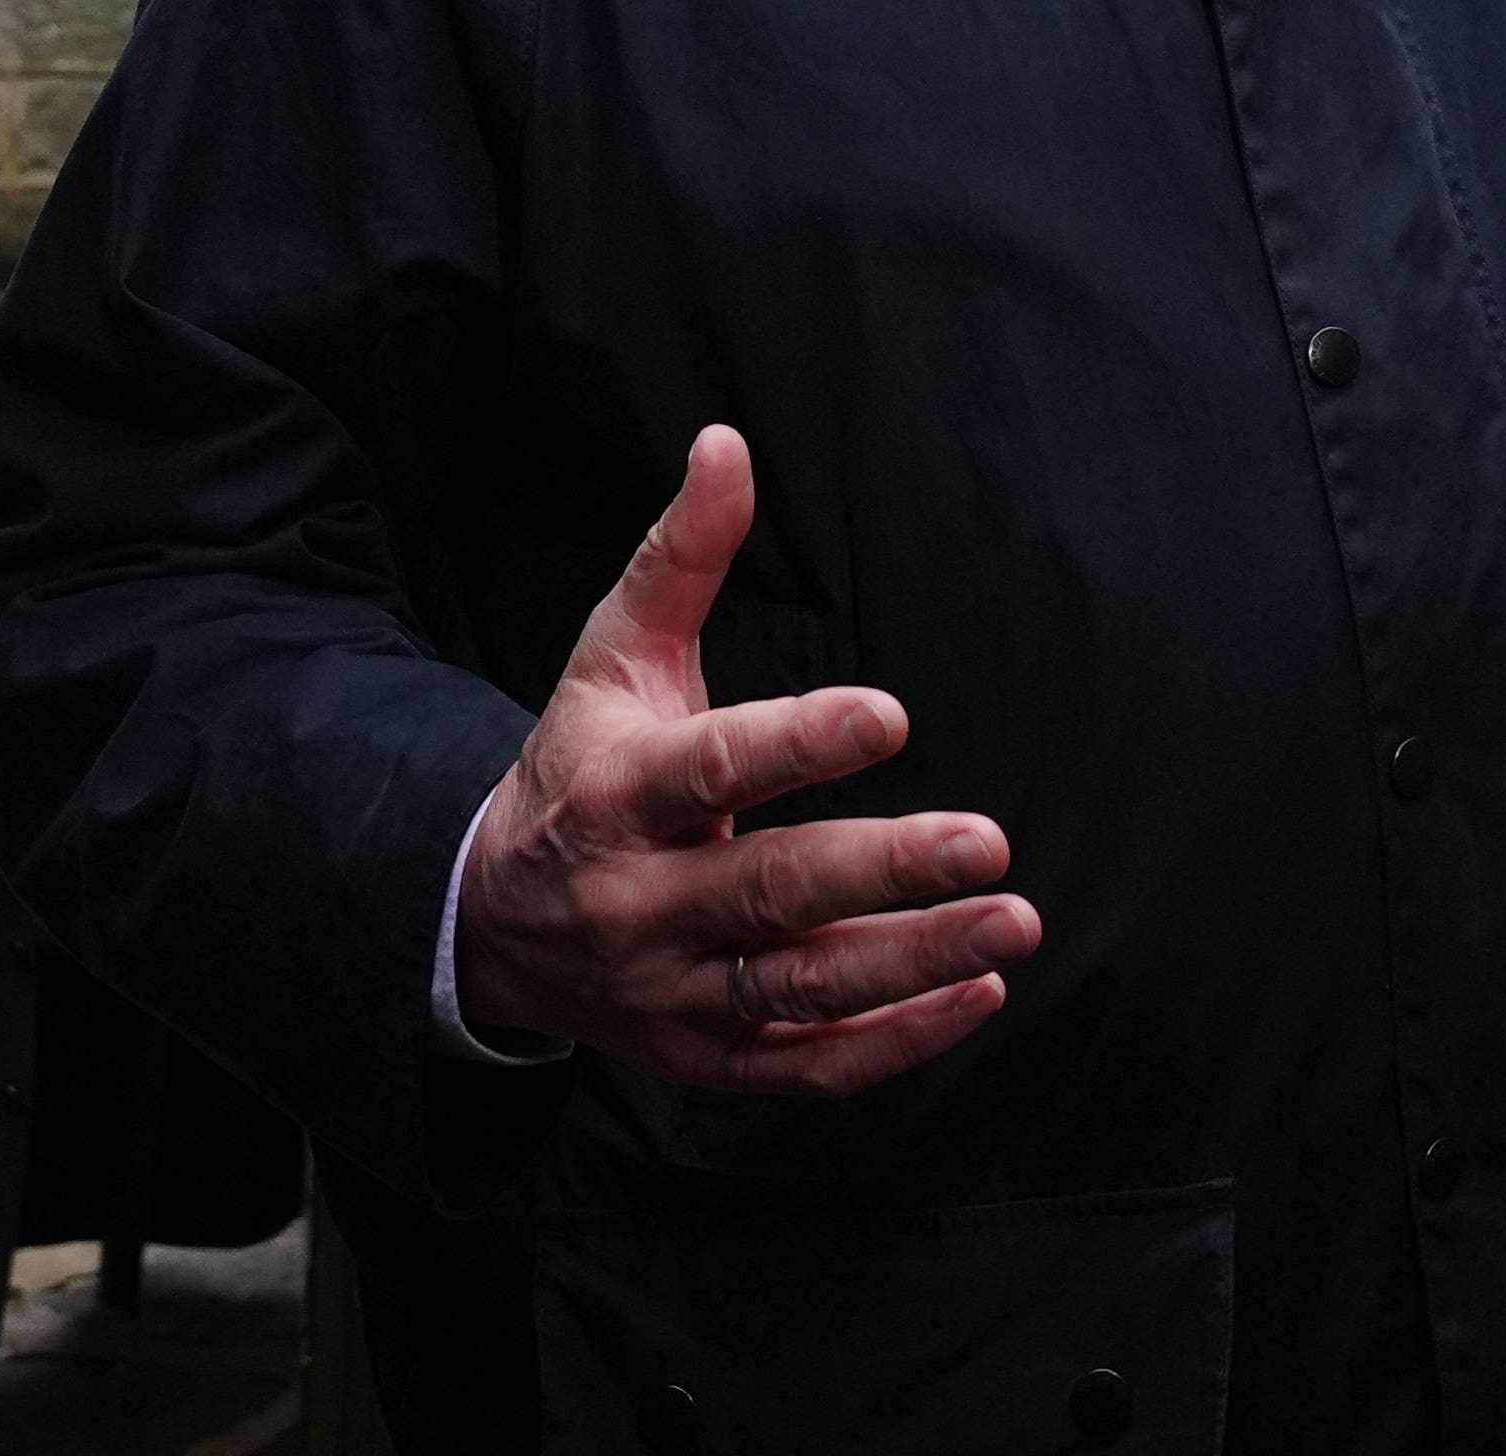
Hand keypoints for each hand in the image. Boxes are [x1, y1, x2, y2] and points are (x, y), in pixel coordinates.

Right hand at [451, 427, 1034, 1091]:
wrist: (492, 924)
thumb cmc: (583, 766)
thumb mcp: (613, 657)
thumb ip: (679, 557)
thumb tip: (729, 442)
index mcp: (616, 794)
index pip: (713, 766)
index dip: (800, 745)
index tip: (891, 714)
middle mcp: (640, 904)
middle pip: (770, 891)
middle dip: (885, 871)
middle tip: (990, 842)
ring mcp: (673, 994)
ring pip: (799, 988)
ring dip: (913, 963)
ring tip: (1013, 923)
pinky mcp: (707, 1058)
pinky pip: (806, 1064)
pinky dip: (894, 1042)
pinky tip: (977, 993)